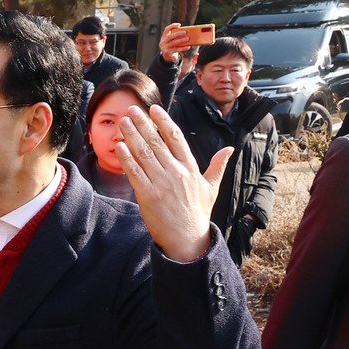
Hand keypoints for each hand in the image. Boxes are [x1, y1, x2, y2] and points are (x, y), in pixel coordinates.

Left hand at [116, 104, 233, 262]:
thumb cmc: (198, 213)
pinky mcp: (148, 195)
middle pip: (157, 142)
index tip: (154, 109)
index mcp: (191, 168)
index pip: (176, 138)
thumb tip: (229, 149)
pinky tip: (119, 146)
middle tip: (132, 109)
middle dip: (143, 123)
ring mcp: (161, 183)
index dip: (164, 121)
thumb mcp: (211, 188)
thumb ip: (217, 166)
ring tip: (123, 122)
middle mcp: (176, 172)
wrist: (187, 239)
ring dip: (132, 136)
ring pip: (144, 154)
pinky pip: (135, 173)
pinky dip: (126, 158)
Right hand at [158, 23, 192, 62]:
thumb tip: (187, 33)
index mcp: (164, 37)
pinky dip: (183, 48)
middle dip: (178, 33)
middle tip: (185, 32)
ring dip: (181, 40)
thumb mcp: (171, 40)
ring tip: (188, 38)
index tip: (179, 25)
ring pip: (173, 43)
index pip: (166, 29)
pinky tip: (188, 46)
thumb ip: (176, 36)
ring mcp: (165, 48)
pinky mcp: (168, 53)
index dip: (172, 26)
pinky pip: (176, 49)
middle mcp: (163, 42)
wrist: (167, 56)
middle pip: (170, 36)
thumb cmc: (172, 46)